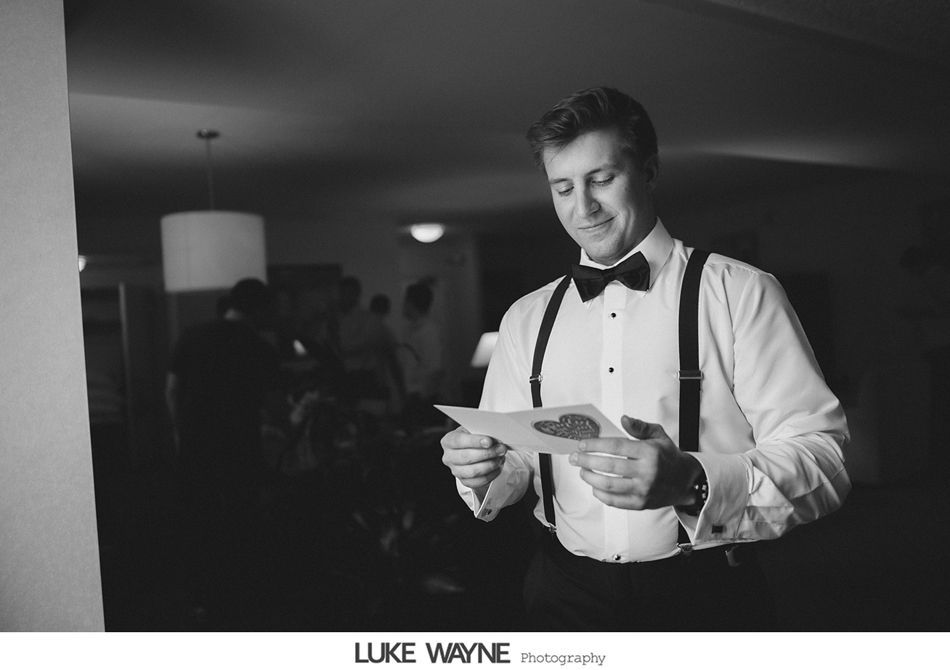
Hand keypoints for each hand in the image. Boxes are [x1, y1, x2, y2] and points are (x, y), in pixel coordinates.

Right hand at [440, 426, 508, 497]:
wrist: (471, 450)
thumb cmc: (473, 438)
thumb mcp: (474, 430)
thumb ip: (481, 433)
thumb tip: (496, 439)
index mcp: (448, 441)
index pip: (459, 441)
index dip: (474, 441)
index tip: (489, 441)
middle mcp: (449, 457)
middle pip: (466, 457)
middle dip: (487, 453)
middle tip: (501, 449)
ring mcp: (456, 471)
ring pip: (473, 471)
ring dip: (490, 465)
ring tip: (500, 458)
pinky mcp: (464, 481)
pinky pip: (479, 481)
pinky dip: (491, 475)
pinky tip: (498, 467)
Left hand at [568, 416, 702, 509]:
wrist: (685, 481)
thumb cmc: (668, 455)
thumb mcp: (658, 435)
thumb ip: (639, 427)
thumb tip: (623, 419)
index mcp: (649, 452)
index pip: (616, 447)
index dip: (596, 445)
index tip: (582, 444)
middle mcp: (647, 472)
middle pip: (609, 466)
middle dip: (586, 461)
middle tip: (574, 458)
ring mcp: (643, 490)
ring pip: (609, 485)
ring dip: (590, 478)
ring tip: (582, 471)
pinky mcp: (640, 504)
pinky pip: (615, 501)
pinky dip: (600, 494)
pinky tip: (594, 486)